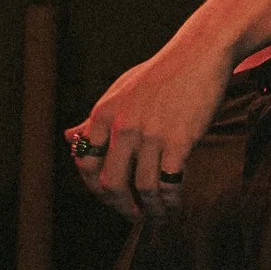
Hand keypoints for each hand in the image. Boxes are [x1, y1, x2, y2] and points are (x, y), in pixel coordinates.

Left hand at [65, 29, 229, 220]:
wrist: (200, 54)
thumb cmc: (161, 73)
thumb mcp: (121, 91)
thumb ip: (96, 118)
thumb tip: (70, 138)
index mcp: (104, 113)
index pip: (85, 161)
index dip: (94, 187)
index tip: (109, 197)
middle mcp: (122, 126)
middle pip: (111, 183)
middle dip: (121, 206)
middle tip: (133, 214)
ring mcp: (150, 134)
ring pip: (142, 188)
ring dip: (151, 210)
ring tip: (158, 216)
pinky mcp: (178, 140)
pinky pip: (168, 182)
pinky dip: (171, 201)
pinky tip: (175, 204)